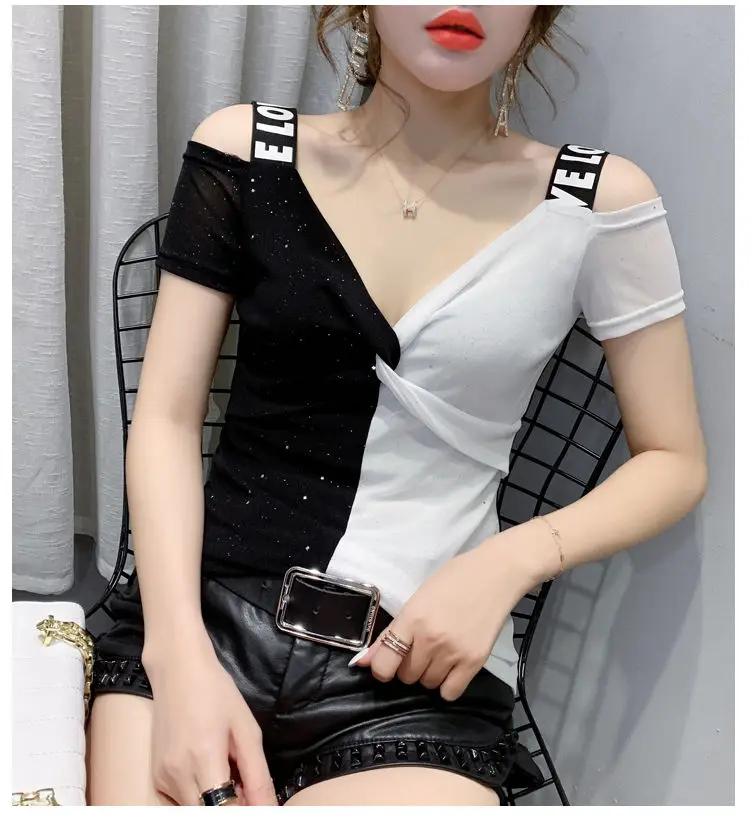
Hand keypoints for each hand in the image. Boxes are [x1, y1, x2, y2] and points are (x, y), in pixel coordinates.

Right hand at [145, 637, 276, 806]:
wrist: (177, 670)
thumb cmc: (216, 692)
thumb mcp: (246, 728)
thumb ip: (257, 774)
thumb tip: (268, 807)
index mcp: (204, 758)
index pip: (223, 810)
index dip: (245, 809)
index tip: (257, 800)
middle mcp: (178, 774)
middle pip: (208, 813)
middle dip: (230, 806)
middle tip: (245, 788)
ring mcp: (163, 778)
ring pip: (194, 810)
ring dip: (215, 803)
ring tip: (228, 774)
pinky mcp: (156, 777)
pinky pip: (182, 801)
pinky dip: (200, 796)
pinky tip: (210, 772)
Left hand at [354, 531, 538, 700]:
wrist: (495, 574)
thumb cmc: (454, 579)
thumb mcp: (417, 598)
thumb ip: (392, 632)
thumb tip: (365, 662)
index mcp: (412, 618)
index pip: (384, 663)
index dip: (382, 668)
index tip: (388, 663)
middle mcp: (429, 639)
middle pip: (406, 676)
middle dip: (409, 666)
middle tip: (420, 649)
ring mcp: (453, 652)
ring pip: (427, 684)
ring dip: (429, 673)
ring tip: (439, 653)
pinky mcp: (474, 662)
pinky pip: (450, 693)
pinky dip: (448, 685)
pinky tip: (452, 667)